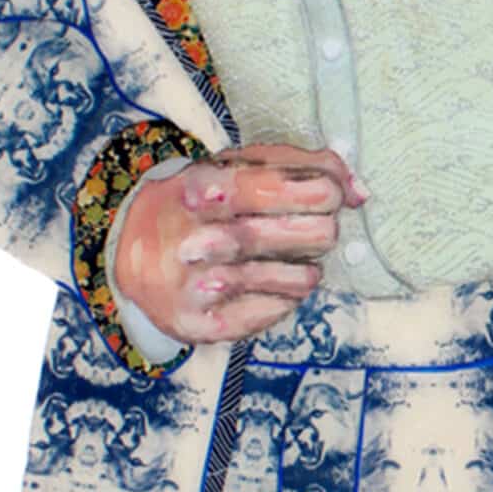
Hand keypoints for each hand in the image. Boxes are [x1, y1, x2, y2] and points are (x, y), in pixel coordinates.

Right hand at [112, 142, 365, 345]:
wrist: (133, 251)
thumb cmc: (201, 204)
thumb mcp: (239, 167)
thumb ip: (302, 166)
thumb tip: (359, 191)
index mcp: (205, 186)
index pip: (296, 189)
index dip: (327, 192)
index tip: (327, 195)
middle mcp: (196, 237)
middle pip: (308, 236)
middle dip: (323, 231)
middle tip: (313, 228)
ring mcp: (196, 286)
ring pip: (296, 280)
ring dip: (308, 269)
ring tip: (294, 261)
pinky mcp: (199, 325)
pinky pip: (272, 314)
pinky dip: (284, 299)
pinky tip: (272, 287)